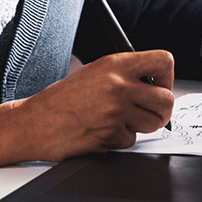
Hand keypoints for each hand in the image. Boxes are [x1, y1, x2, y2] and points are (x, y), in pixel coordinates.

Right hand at [0, 50, 173, 185]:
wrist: (34, 123)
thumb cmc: (62, 99)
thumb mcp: (94, 72)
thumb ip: (125, 75)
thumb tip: (156, 85)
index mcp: (116, 64)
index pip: (163, 61)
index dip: (168, 77)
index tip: (160, 86)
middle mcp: (118, 85)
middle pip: (167, 100)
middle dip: (162, 111)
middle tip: (150, 114)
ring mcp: (115, 111)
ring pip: (152, 123)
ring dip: (140, 126)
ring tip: (118, 121)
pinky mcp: (110, 135)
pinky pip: (131, 140)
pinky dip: (120, 140)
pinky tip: (101, 131)